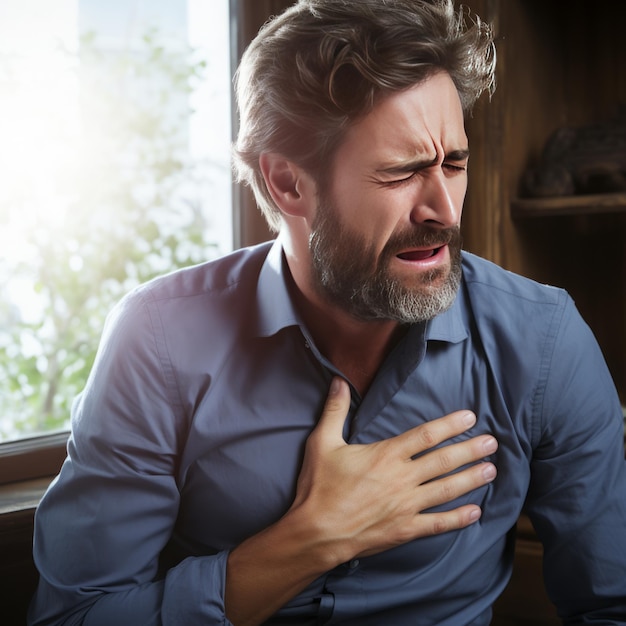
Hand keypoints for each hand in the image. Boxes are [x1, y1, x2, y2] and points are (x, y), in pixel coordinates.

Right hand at [289, 377, 496, 564]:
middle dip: (470, 450)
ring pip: (446, 489)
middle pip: (444, 460)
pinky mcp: (404, 530)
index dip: (450, 425)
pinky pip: (438, 524)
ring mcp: (406, 505)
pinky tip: (476, 513)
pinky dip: (458, 518)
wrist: (315, 531)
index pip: (426, 435)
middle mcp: (402, 478)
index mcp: (386, 455)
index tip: (470, 418)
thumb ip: (335, 410)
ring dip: (471, 479)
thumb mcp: (322, 441)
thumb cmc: (318, 486)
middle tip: (493, 443)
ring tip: (492, 470)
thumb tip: (339, 380)